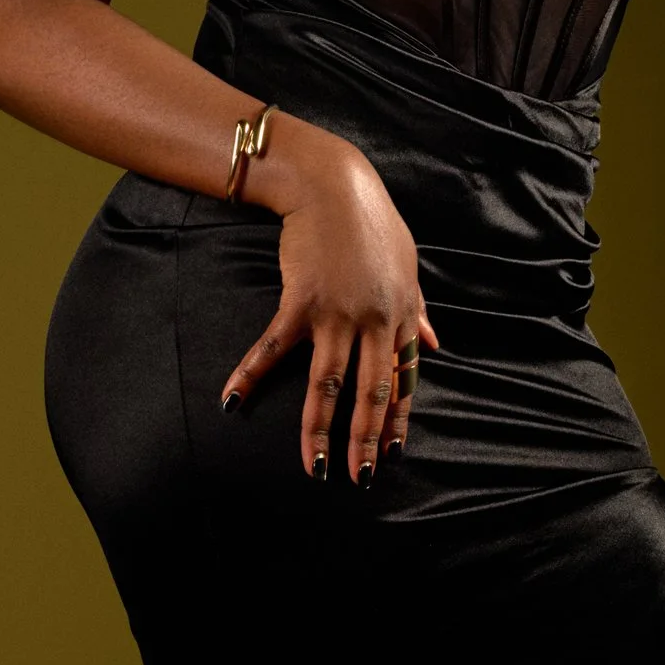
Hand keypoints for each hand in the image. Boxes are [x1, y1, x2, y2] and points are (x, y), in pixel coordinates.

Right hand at [220, 134, 440, 483]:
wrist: (331, 185)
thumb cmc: (370, 222)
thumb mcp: (407, 265)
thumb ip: (418, 310)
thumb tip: (433, 345)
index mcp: (402, 315)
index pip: (403, 379)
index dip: (398, 420)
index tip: (394, 455)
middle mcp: (375, 321)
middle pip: (371, 392)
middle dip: (365, 441)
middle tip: (359, 479)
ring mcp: (337, 313)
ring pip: (329, 384)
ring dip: (319, 430)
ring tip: (313, 466)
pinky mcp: (300, 301)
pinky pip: (274, 348)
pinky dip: (250, 375)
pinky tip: (231, 401)